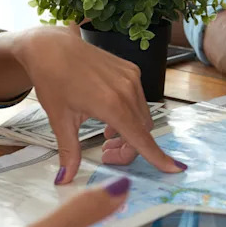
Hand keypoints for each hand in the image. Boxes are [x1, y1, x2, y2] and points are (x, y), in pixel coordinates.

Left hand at [12, 26, 183, 183]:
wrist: (51, 46)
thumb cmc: (52, 81)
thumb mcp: (59, 120)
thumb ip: (69, 152)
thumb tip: (65, 180)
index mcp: (111, 105)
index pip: (140, 138)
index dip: (158, 157)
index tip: (174, 169)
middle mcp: (127, 90)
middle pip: (141, 131)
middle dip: (130, 148)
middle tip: (107, 155)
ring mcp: (131, 78)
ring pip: (142, 116)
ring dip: (130, 131)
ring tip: (106, 136)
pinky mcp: (131, 70)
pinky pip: (139, 100)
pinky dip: (129, 114)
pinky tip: (110, 116)